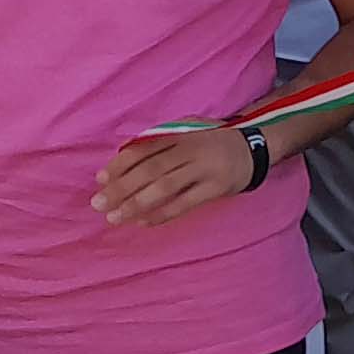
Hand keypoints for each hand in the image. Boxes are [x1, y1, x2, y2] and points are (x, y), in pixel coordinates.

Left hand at [93, 126, 256, 228]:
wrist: (255, 148)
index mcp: (181, 134)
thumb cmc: (212, 141)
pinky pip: (184, 204)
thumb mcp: (188, 130)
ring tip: (115, 217)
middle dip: (121, 188)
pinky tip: (143, 222)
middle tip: (98, 204)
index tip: (100, 179)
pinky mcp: (216, 188)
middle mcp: (191, 150)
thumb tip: (122, 159)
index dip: (119, 164)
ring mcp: (205, 169)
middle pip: (150, 170)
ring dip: (136, 204)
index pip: (143, 149)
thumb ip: (161, 140)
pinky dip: (162, 214)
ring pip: (165, 188)